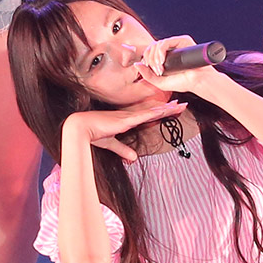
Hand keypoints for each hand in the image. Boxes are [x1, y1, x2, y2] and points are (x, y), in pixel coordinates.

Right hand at [63, 95, 187, 163]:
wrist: (80, 128)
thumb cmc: (92, 134)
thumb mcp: (111, 144)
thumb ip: (123, 150)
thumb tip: (134, 158)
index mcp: (125, 120)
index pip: (146, 115)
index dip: (159, 112)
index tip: (170, 110)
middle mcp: (128, 116)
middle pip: (153, 111)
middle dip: (167, 108)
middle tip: (181, 104)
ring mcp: (128, 117)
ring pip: (152, 111)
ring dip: (166, 109)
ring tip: (179, 105)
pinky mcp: (125, 120)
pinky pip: (144, 116)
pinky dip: (155, 113)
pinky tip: (164, 111)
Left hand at [140, 35, 216, 95]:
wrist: (198, 82)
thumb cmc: (182, 83)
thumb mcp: (160, 82)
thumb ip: (147, 75)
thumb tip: (137, 64)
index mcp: (165, 56)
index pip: (149, 52)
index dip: (147, 60)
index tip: (152, 70)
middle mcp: (170, 49)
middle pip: (151, 47)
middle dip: (150, 59)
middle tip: (157, 70)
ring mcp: (177, 44)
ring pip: (157, 44)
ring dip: (155, 57)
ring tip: (160, 67)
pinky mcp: (183, 40)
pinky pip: (166, 41)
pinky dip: (160, 51)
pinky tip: (162, 60)